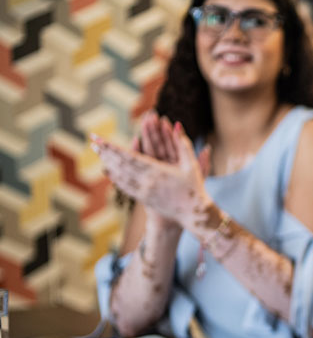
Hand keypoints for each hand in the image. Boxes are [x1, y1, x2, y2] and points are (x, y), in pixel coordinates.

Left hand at [93, 123, 213, 228]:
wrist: (193, 213)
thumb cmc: (194, 187)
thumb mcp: (192, 164)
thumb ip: (183, 144)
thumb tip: (176, 124)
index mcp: (158, 172)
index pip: (129, 157)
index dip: (113, 147)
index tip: (100, 138)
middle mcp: (147, 182)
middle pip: (121, 165)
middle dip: (106, 152)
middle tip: (92, 140)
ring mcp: (144, 191)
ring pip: (120, 175)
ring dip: (108, 162)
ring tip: (97, 152)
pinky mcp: (144, 199)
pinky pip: (125, 186)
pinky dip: (115, 177)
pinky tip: (108, 170)